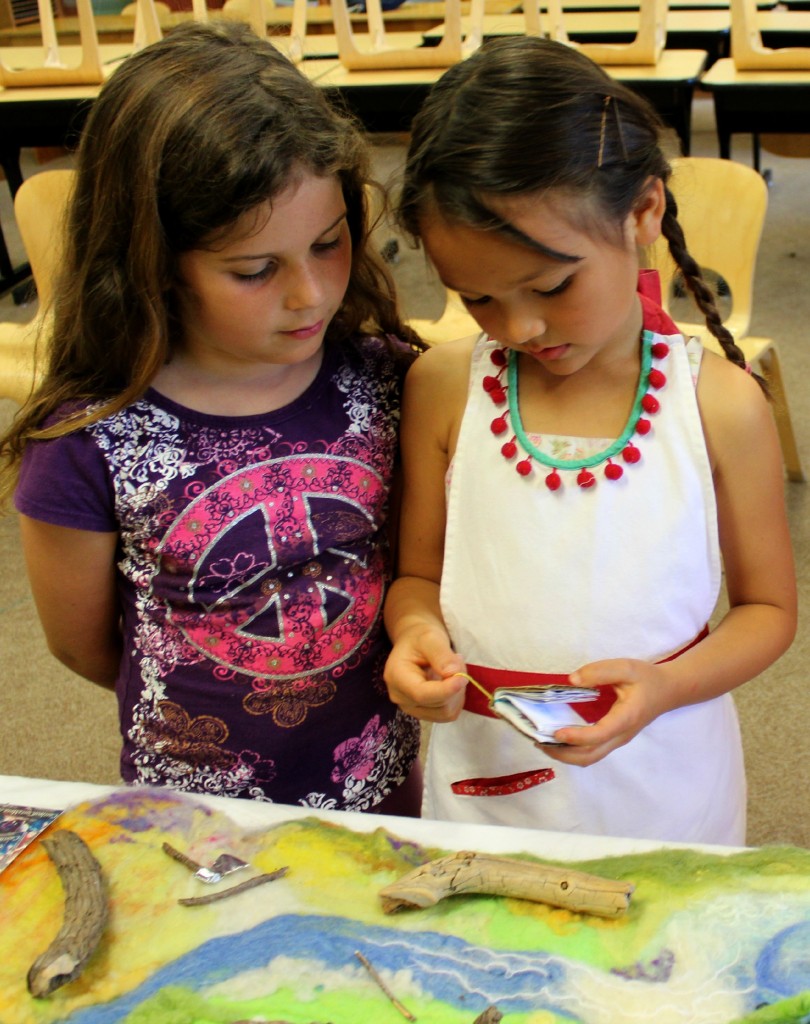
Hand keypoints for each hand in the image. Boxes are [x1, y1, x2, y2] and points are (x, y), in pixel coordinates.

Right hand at [384, 624, 468, 721]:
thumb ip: (441, 654)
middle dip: (455, 685)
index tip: (463, 678)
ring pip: (446, 712)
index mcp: (396, 676)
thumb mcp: (430, 638)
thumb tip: (453, 674)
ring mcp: (411, 708)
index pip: (421, 694)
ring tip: (454, 669)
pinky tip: (451, 682)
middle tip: (457, 661)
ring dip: (458, 693)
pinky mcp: (424, 712)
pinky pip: (448, 714)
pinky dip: (456, 699)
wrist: (415, 645)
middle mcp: (400, 697)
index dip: (445, 690)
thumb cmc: (420, 639)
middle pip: (437, 705)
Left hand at [539, 658, 677, 766]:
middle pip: (590, 756)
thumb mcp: (626, 667)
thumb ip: (600, 671)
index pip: (599, 735)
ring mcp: (617, 740)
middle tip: (538, 741)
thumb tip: (572, 680)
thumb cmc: (647, 679)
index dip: (576, 736)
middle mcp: (620, 735)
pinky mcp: (613, 739)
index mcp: (625, 719)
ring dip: (565, 754)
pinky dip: (572, 750)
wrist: (668, 691)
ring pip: (589, 758)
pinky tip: (558, 739)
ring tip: (542, 743)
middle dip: (563, 753)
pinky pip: (592, 752)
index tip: (556, 732)